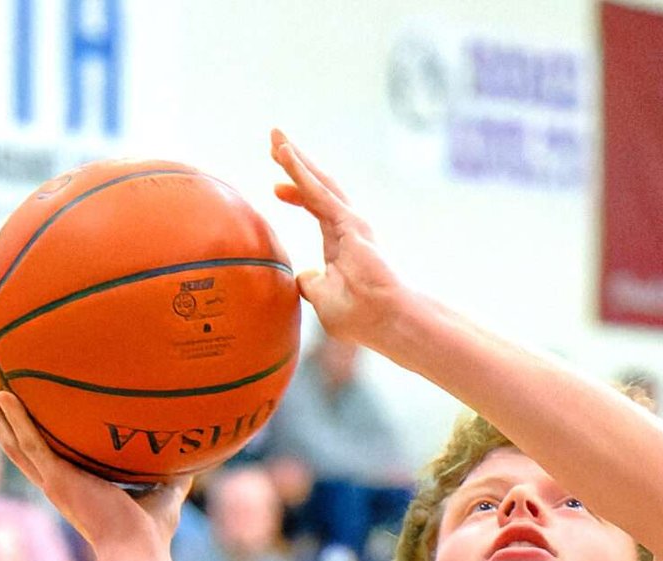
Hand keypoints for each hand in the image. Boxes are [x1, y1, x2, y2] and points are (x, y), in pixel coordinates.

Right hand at [0, 388, 189, 560]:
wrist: (140, 551)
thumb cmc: (150, 533)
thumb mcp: (164, 494)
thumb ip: (173, 474)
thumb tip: (197, 456)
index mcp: (73, 488)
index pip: (43, 458)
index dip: (28, 437)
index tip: (17, 418)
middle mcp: (58, 484)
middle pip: (17, 447)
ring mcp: (55, 482)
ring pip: (15, 443)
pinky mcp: (58, 480)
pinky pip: (31, 443)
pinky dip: (15, 420)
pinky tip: (3, 397)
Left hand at [270, 131, 404, 352]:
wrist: (389, 322)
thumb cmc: (364, 318)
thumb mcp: (324, 299)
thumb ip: (311, 284)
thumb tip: (302, 276)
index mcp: (340, 243)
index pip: (315, 208)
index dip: (295, 194)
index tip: (276, 189)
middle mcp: (347, 227)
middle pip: (316, 186)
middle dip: (294, 163)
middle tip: (273, 141)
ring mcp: (350, 223)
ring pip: (318, 181)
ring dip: (296, 158)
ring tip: (275, 136)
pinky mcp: (350, 223)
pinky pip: (318, 192)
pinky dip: (300, 171)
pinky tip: (283, 154)